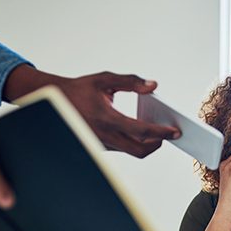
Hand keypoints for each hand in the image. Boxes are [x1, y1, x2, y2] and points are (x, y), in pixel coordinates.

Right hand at [4, 65, 180, 157]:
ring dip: (148, 143)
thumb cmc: (81, 89)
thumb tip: (153, 86)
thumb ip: (131, 81)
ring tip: (159, 131)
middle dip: (158, 143)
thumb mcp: (105, 79)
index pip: (141, 131)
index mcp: (106, 118)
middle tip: (170, 133)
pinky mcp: (101, 147)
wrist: (55, 101)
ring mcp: (102, 144)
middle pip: (140, 150)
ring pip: (132, 151)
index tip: (175, 131)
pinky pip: (123, 148)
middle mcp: (104, 135)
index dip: (161, 133)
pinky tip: (143, 131)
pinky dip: (135, 142)